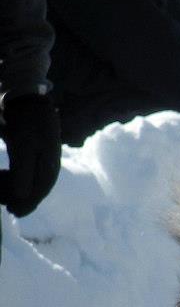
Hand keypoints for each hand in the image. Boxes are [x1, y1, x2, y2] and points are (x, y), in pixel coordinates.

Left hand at [0, 94, 60, 216]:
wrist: (27, 95)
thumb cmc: (25, 121)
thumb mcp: (23, 147)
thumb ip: (23, 173)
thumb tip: (22, 197)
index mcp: (49, 168)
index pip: (37, 193)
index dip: (24, 204)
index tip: (11, 212)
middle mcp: (48, 166)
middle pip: (32, 189)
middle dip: (16, 196)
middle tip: (1, 202)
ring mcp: (42, 158)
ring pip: (28, 181)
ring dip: (13, 187)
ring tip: (1, 187)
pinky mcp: (33, 150)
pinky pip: (25, 170)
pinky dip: (13, 176)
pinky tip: (6, 175)